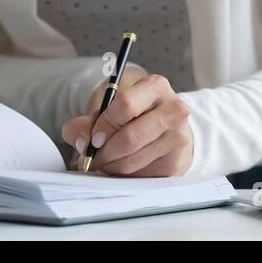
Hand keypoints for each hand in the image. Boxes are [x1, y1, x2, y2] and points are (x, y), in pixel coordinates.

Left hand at [61, 65, 193, 176]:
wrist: (169, 131)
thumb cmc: (136, 118)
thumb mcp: (110, 111)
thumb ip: (85, 123)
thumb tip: (82, 143)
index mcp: (155, 87)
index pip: (125, 104)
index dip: (104, 125)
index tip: (94, 139)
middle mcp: (173, 109)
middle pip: (129, 138)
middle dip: (104, 152)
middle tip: (94, 158)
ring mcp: (179, 136)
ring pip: (132, 160)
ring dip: (110, 166)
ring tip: (104, 163)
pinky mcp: (177, 162)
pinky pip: (140, 175)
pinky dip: (124, 175)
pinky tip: (121, 167)